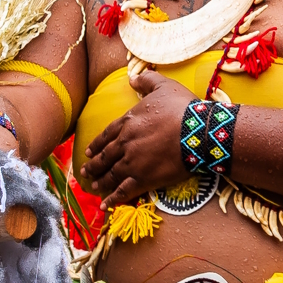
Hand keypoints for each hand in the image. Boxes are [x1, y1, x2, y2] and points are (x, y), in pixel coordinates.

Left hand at [79, 72, 196, 202]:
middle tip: (85, 172)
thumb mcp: (163, 85)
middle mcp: (125, 143)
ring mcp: (132, 163)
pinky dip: (112, 199)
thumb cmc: (182, 108)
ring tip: (93, 188)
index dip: (96, 145)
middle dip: (93, 166)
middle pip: (104, 157)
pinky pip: (123, 191)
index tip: (88, 152)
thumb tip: (132, 77)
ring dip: (100, 182)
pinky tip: (105, 205)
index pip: (106, 135)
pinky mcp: (144, 179)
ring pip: (110, 175)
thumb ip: (146, 81)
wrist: (198, 132)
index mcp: (127, 122)